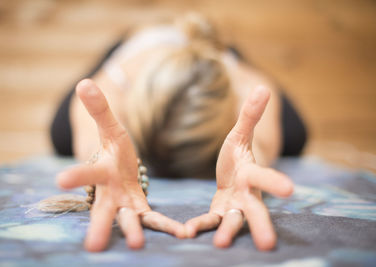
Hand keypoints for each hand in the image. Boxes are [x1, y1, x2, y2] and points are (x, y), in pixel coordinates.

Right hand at [57, 79, 184, 251]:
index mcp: (101, 171)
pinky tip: (182, 234)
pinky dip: (166, 227)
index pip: (87, 173)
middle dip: (98, 225)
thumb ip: (99, 109)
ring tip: (137, 246)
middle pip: (102, 210)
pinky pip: (154, 220)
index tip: (60, 180)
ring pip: (127, 221)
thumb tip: (84, 82)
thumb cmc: (113, 148)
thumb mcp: (110, 127)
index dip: (75, 176)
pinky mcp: (141, 210)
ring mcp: (125, 205)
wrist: (119, 169)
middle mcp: (108, 193)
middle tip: (92, 247)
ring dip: (133, 232)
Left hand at [185, 86, 293, 250]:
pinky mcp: (218, 212)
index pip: (264, 176)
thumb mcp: (239, 135)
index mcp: (252, 173)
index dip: (275, 182)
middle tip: (268, 245)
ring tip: (220, 245)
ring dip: (228, 233)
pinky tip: (187, 232)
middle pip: (256, 210)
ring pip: (233, 222)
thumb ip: (250, 115)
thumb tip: (263, 86)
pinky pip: (210, 221)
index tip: (290, 190)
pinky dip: (200, 226)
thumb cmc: (237, 156)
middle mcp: (247, 194)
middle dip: (262, 225)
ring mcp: (233, 207)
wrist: (231, 176)